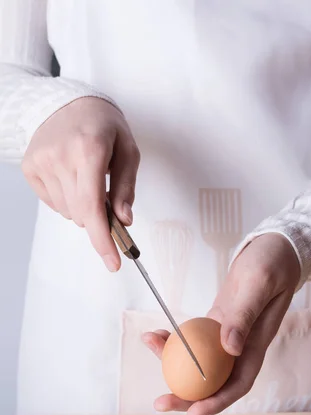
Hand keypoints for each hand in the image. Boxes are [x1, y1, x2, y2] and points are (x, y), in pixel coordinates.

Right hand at [22, 97, 139, 271]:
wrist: (67, 102)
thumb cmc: (103, 126)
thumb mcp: (128, 150)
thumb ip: (126, 187)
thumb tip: (124, 220)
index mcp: (89, 150)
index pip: (93, 207)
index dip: (102, 239)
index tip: (113, 262)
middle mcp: (60, 156)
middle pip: (81, 214)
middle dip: (99, 219)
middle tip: (110, 203)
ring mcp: (41, 162)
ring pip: (68, 212)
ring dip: (83, 207)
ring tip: (87, 179)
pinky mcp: (30, 167)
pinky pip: (54, 204)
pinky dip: (67, 199)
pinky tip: (71, 177)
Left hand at [143, 233, 300, 414]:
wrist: (275, 247)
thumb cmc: (273, 262)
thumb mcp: (259, 284)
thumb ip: (244, 315)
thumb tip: (229, 349)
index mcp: (256, 343)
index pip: (238, 383)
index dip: (217, 402)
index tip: (194, 413)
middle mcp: (242, 346)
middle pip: (215, 382)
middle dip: (187, 396)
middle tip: (159, 402)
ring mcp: (229, 336)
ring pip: (201, 363)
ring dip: (174, 364)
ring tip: (150, 347)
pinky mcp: (218, 322)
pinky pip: (195, 340)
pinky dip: (176, 340)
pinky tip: (159, 334)